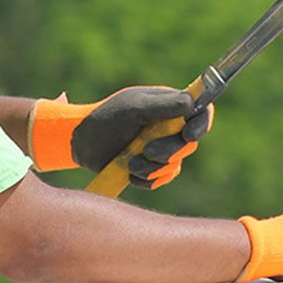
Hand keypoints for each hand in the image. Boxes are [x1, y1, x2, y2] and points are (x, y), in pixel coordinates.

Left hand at [28, 86, 213, 187]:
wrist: (81, 144)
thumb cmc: (105, 119)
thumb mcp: (133, 108)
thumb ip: (163, 105)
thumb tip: (191, 103)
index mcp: (169, 106)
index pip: (199, 113)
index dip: (200, 125)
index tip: (188, 134)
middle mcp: (168, 128)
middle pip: (189, 144)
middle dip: (169, 151)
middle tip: (147, 150)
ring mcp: (160, 148)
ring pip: (174, 165)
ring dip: (152, 167)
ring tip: (130, 162)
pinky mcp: (151, 168)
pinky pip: (161, 179)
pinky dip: (146, 179)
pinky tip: (129, 173)